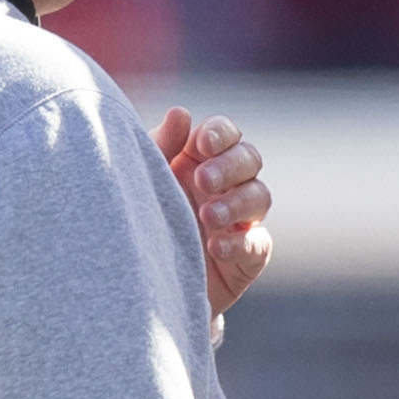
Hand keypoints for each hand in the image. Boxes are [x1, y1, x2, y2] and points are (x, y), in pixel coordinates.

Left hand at [153, 107, 272, 323]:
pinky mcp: (246, 259)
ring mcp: (240, 221)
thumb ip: (162, 146)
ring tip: (207, 217)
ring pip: (261, 197)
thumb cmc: (137, 222)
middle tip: (203, 181)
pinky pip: (259, 244)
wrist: (137, 286)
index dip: (221, 134)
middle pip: (250, 159)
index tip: (202, 145)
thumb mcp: (143, 180)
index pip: (226, 133)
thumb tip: (181, 113)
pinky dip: (240, 243)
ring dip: (236, 203)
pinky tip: (213, 247)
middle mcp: (226, 186)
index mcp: (201, 160)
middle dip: (230, 166)